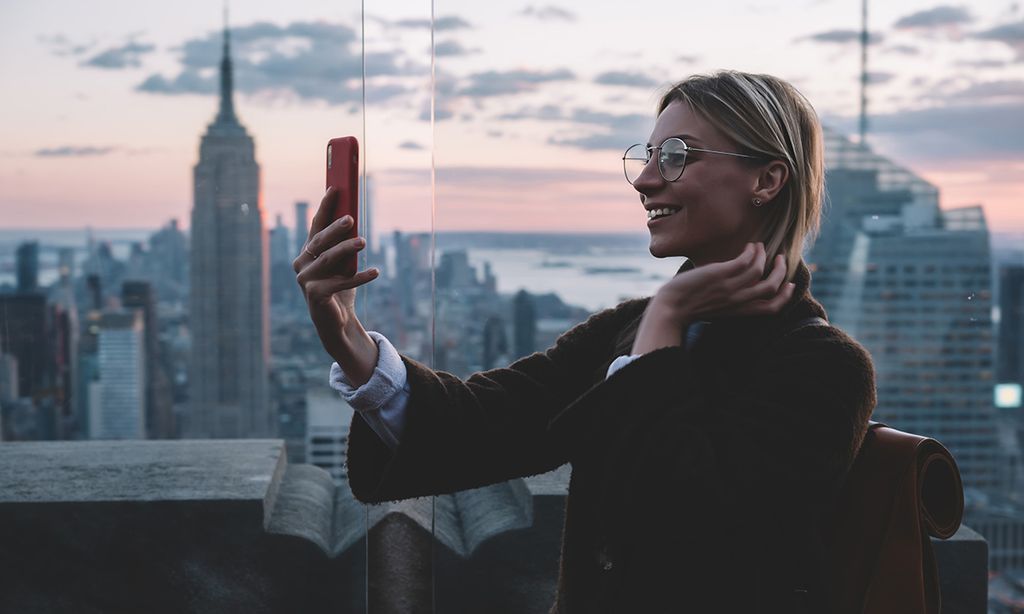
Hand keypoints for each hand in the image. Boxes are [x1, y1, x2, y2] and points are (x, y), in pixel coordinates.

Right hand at [293, 186, 378, 359]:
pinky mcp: (316, 295)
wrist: (336, 322)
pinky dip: (360, 277)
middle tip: (351, 218)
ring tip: (363, 242)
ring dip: (347, 249)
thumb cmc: (340, 288)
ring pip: (329, 259)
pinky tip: (375, 272)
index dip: (324, 207)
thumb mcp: (343, 265)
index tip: (334, 189)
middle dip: (335, 228)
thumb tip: (355, 221)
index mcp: (307, 253)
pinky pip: (341, 283)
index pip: (315, 226)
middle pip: (320, 241)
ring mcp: (305, 280)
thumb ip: (344, 246)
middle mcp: (302, 264)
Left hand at [658, 242, 794, 322]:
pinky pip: (745, 260)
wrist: (671, 308)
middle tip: (780, 258)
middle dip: (781, 271)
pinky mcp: (721, 275)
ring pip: (760, 270)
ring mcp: (730, 288)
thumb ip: (731, 300)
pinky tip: (749, 246)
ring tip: (760, 246)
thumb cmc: (690, 306)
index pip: (772, 308)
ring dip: (764, 255)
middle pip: (772, 287)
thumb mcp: (717, 308)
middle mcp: (738, 301)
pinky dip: (752, 251)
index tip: (790, 284)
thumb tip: (737, 285)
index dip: (785, 296)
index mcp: (740, 311)